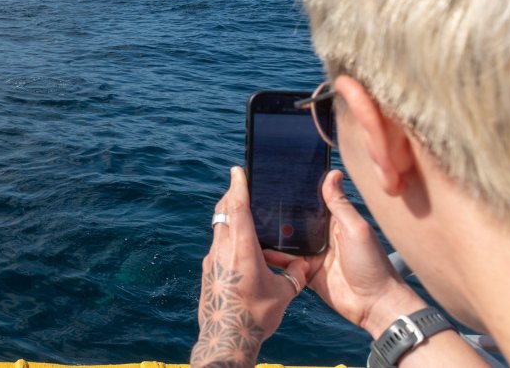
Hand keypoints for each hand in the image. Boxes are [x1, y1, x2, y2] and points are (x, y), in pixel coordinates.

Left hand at [190, 166, 308, 367]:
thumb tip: (303, 264)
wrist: (226, 338)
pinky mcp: (206, 270)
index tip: (237, 170)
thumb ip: (294, 275)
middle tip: (240, 186)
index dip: (239, 186)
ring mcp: (210, 259)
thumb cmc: (256, 316)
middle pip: (223, 213)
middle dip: (232, 197)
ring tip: (244, 216)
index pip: (238, 207)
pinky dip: (227, 237)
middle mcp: (222, 248)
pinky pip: (217, 245)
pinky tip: (239, 247)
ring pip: (218, 228)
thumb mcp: (283, 294)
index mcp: (241, 248)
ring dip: (229, 218)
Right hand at [264, 170, 424, 337]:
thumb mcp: (356, 229)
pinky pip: (286, 262)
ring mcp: (314, 254)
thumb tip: (333, 173)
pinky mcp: (307, 272)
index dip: (298, 192)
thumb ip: (340, 205)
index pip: (313, 202)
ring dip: (273, 234)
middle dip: (278, 213)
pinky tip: (258, 249)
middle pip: (296, 221)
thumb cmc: (373, 265)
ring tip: (250, 223)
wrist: (375, 306)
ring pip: (288, 241)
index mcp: (336, 222)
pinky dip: (274, 257)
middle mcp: (323, 236)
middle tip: (254, 200)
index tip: (278, 179)